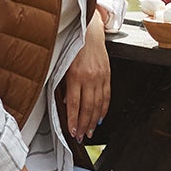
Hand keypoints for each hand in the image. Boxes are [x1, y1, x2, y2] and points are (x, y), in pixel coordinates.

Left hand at [62, 16, 110, 140]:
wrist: (89, 33)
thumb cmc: (72, 49)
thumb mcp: (62, 66)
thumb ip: (63, 85)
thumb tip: (64, 104)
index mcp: (75, 76)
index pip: (74, 104)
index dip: (73, 120)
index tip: (72, 131)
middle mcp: (89, 78)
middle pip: (88, 107)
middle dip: (84, 124)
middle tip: (81, 137)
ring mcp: (100, 77)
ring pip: (98, 104)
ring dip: (94, 121)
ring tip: (90, 132)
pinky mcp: (108, 75)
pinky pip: (107, 96)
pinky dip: (104, 109)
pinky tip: (100, 118)